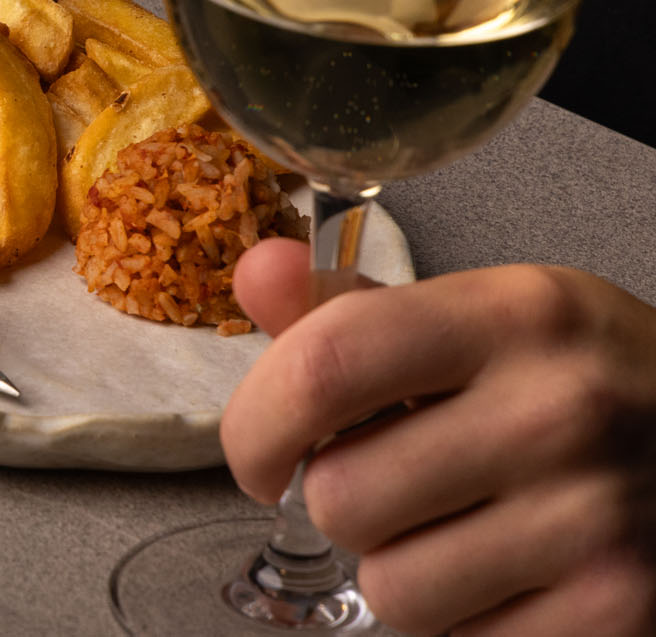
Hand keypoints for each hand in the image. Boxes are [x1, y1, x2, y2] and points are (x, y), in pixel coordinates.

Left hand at [223, 239, 655, 634]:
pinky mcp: (620, 611)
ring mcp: (597, 519)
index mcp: (514, 316)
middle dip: (345, 501)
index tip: (259, 454)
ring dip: (404, 570)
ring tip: (462, 528)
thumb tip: (258, 272)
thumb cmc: (586, 386)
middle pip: (340, 496)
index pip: (322, 366)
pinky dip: (467, 623)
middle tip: (402, 484)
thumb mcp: (487, 320)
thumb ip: (353, 308)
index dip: (255, 425)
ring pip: (391, 588)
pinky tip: (512, 572)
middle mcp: (560, 410)